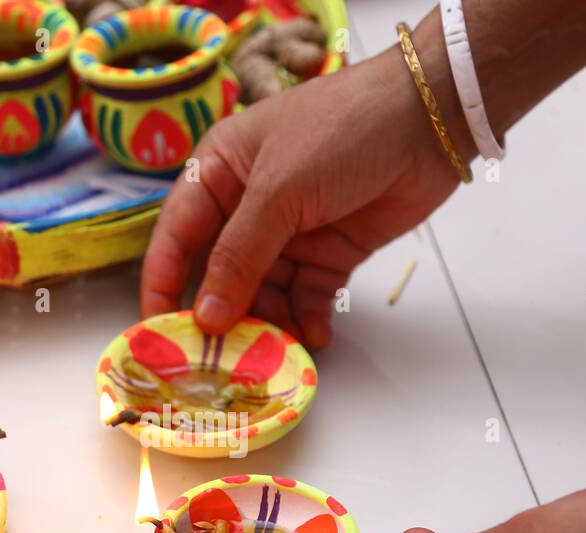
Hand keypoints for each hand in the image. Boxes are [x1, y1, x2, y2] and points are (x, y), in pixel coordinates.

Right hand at [139, 43, 465, 349]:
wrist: (429, 119)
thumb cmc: (341, 130)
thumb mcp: (278, 191)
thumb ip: (239, 257)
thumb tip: (206, 317)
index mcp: (217, 173)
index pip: (177, 238)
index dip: (164, 286)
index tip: (157, 334)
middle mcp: (246, 205)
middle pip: (220, 274)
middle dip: (222, 315)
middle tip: (220, 360)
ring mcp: (290, 231)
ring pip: (265, 293)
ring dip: (270, 323)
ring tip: (277, 353)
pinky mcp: (329, 252)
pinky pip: (306, 296)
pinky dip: (307, 319)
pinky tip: (315, 336)